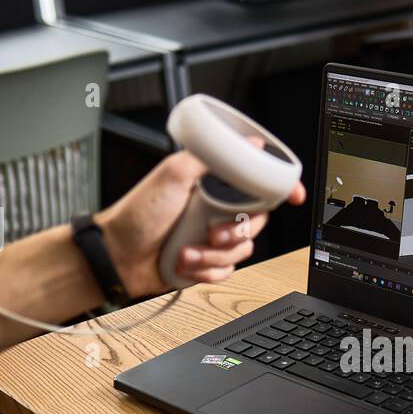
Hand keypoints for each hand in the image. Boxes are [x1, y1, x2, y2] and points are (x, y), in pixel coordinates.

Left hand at [94, 141, 306, 296]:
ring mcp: (212, 238)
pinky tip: (186, 262)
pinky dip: (208, 270)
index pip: (256, 184)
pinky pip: (227, 270)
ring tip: (188, 250)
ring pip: (243, 250)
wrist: (119, 255)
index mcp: (213, 186)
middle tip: (212, 230)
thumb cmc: (138, 212)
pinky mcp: (206, 263)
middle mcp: (216, 211)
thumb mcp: (174, 173)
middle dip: (237, 231)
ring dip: (215, 253)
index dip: (280, 189)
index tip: (293, 195)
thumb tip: (248, 143)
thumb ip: (211, 156)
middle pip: (257, 222)